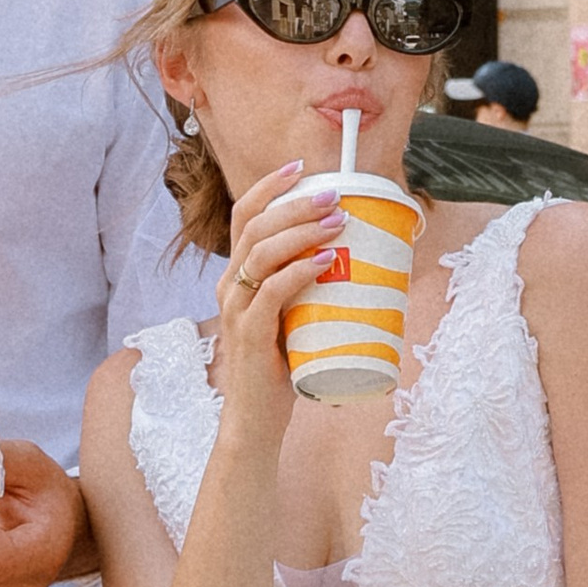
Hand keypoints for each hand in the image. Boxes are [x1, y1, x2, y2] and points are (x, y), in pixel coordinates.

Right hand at [213, 162, 342, 436]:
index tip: (301, 167)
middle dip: (294, 203)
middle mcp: (230, 286)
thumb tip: (357, 260)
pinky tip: (324, 261)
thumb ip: (309, 289)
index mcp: (237, 276)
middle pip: (255, 226)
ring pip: (261, 253)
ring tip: (337, 221)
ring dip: (301, 231)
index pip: (245, 217)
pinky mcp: (249, 334)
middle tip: (334, 194)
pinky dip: (298, 271)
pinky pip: (270, 292)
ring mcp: (237, 309)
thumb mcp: (293, 316)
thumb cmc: (279, 366)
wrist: (256, 419)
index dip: (269, 187)